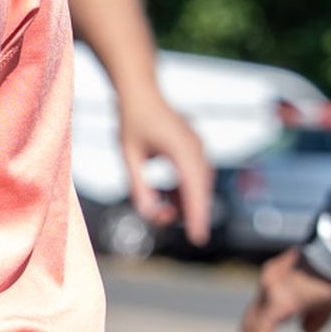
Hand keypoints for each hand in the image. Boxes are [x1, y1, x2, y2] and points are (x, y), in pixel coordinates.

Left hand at [117, 86, 214, 245]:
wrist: (140, 93)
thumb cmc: (131, 122)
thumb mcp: (129, 156)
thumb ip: (138, 187)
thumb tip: (149, 214)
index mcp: (180, 147)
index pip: (193, 188)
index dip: (196, 215)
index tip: (197, 238)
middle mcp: (195, 147)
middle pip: (201, 189)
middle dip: (191, 212)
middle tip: (177, 228)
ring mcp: (198, 146)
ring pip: (201, 184)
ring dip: (187, 201)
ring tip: (163, 211)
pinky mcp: (195, 148)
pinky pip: (197, 176)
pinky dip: (186, 190)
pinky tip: (170, 198)